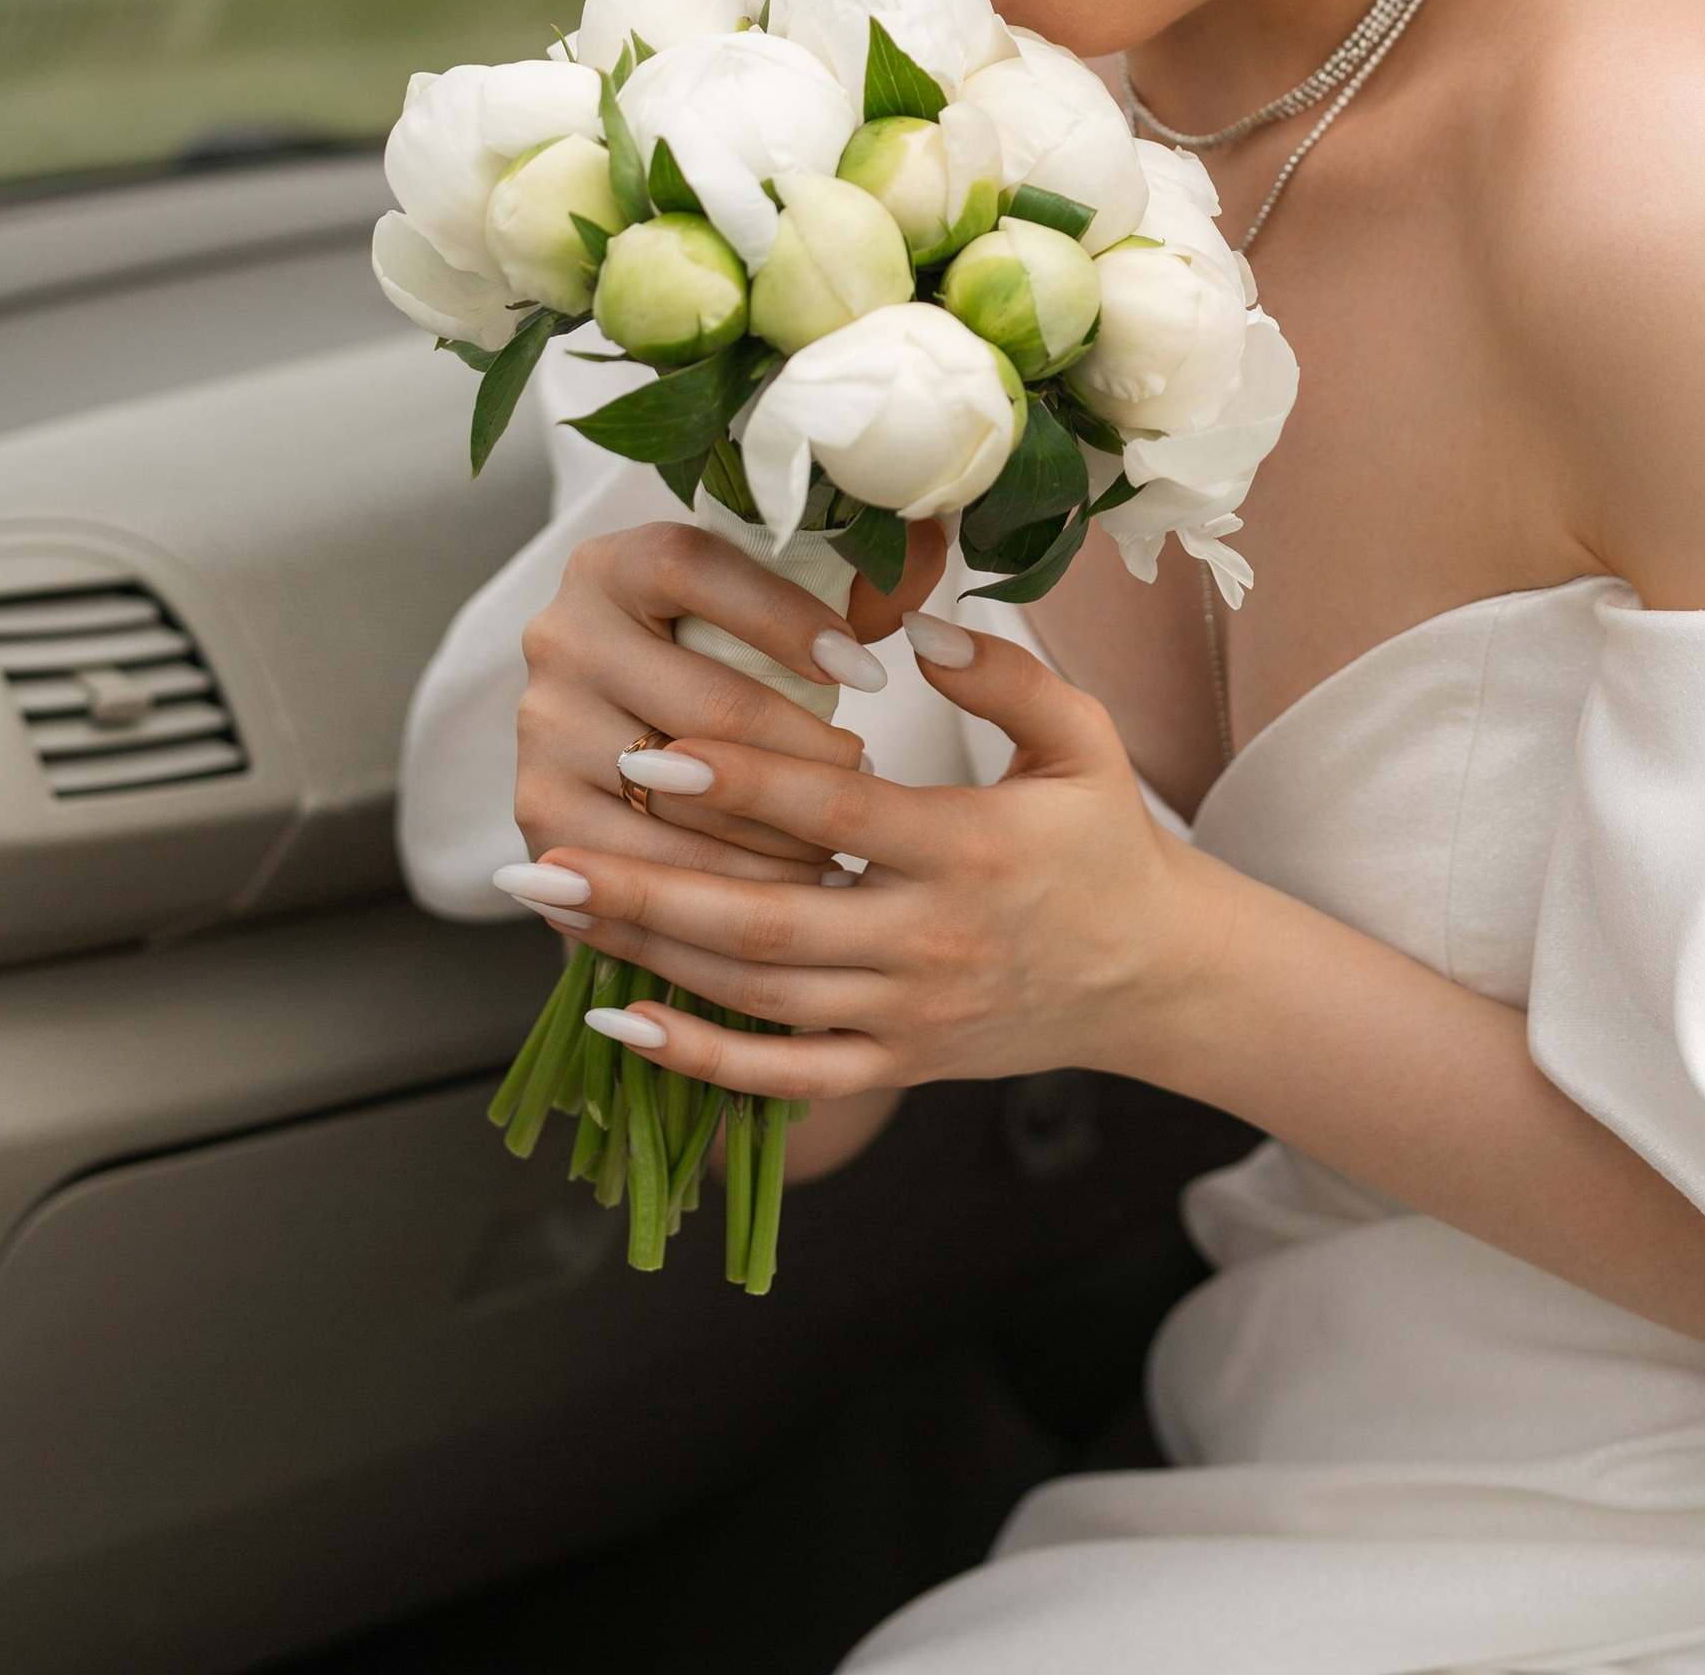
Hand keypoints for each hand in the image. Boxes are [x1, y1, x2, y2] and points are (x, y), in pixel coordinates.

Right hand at [513, 517, 932, 882]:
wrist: (648, 713)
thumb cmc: (748, 642)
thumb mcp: (794, 588)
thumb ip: (860, 567)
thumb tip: (922, 563)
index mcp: (617, 562)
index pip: (697, 572)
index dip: (786, 618)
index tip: (870, 672)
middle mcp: (561, 638)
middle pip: (698, 702)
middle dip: (800, 753)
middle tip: (869, 778)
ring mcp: (540, 732)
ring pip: (676, 798)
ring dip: (774, 833)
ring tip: (847, 847)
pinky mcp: (540, 815)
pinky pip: (643, 867)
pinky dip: (725, 887)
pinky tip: (790, 887)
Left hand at [522, 619, 1228, 1102]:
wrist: (1158, 973)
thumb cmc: (1108, 839)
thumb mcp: (1082, 736)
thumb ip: (1002, 676)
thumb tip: (916, 629)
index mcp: (970, 845)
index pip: (833, 811)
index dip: (740, 778)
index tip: (652, 746)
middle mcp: (929, 938)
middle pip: (766, 916)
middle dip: (647, 885)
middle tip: (546, 852)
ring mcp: (908, 1013)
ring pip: (758, 992)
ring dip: (648, 954)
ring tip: (560, 910)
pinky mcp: (899, 1065)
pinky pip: (784, 1076)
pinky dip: (698, 1059)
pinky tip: (620, 1021)